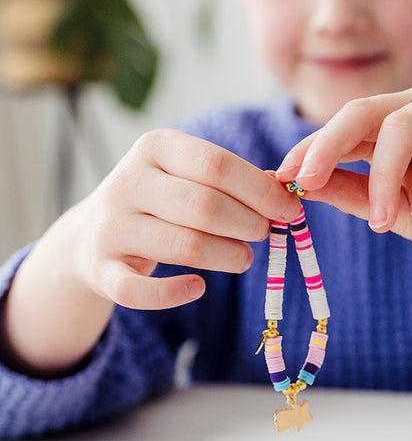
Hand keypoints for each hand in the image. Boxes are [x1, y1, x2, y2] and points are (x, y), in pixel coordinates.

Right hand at [71, 129, 299, 309]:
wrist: (91, 236)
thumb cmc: (158, 204)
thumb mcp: (186, 177)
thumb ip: (230, 180)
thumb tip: (281, 187)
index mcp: (155, 148)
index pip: (217, 165)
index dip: (261, 191)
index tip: (290, 210)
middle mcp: (128, 182)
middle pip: (205, 205)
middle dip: (248, 223)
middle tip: (265, 233)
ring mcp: (111, 226)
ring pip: (185, 245)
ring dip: (227, 255)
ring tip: (245, 258)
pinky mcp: (101, 269)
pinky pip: (139, 290)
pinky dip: (174, 293)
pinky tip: (198, 287)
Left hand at [276, 85, 411, 270]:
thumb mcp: (393, 212)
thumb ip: (352, 194)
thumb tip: (300, 185)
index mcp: (392, 129)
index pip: (342, 130)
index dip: (310, 151)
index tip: (282, 179)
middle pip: (362, 112)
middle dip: (328, 146)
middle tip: (307, 182)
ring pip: (402, 124)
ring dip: (384, 177)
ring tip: (382, 222)